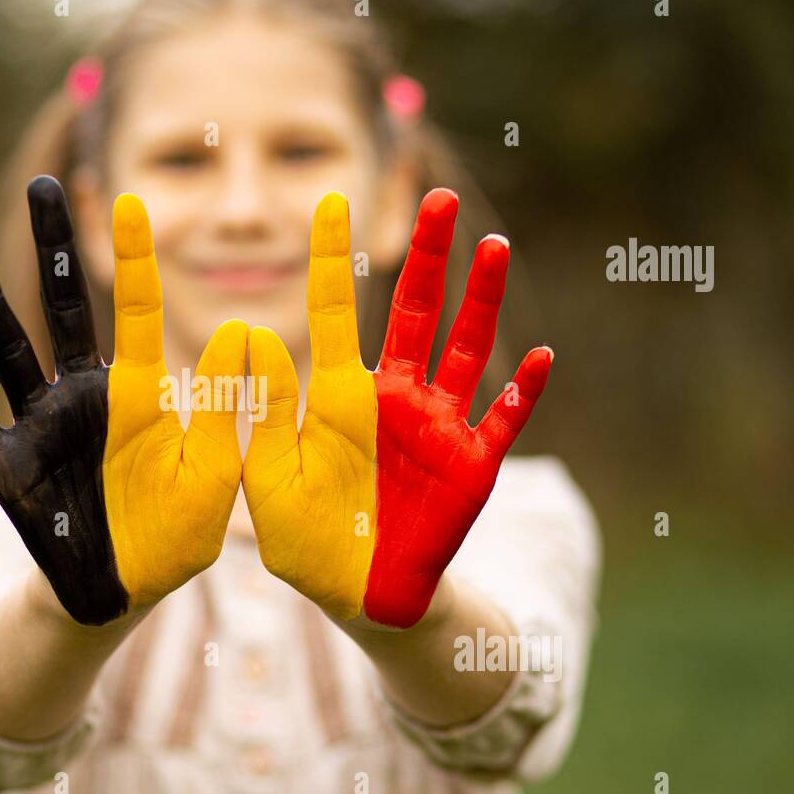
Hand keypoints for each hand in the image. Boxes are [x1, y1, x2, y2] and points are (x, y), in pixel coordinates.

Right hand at [0, 175, 246, 625]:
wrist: (125, 592)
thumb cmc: (176, 534)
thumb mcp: (214, 474)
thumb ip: (223, 410)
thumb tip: (240, 330)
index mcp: (140, 395)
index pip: (138, 313)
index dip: (135, 259)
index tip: (129, 200)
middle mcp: (87, 396)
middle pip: (66, 308)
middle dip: (54, 248)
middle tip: (43, 185)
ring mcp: (43, 426)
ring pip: (9, 350)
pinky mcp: (12, 466)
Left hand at [243, 189, 551, 628]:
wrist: (358, 596)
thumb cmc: (305, 539)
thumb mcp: (268, 477)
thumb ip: (263, 413)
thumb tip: (253, 336)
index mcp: (340, 397)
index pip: (336, 312)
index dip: (335, 258)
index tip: (331, 202)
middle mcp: (394, 398)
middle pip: (415, 310)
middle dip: (427, 255)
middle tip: (436, 197)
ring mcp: (438, 428)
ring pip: (466, 349)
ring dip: (482, 300)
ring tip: (494, 246)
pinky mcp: (471, 465)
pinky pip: (504, 421)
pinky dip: (522, 392)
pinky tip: (541, 357)